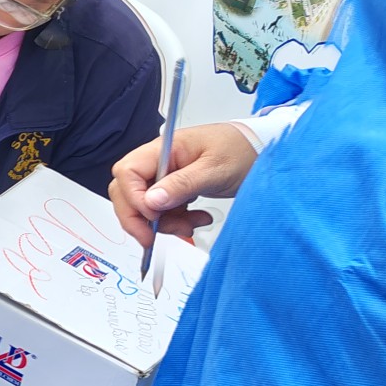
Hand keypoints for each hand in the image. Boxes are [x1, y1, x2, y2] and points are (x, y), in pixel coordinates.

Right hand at [110, 122, 258, 246]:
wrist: (259, 150)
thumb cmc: (241, 150)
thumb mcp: (215, 170)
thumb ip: (182, 185)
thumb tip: (151, 201)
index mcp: (163, 149)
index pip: (127, 172)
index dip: (133, 198)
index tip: (153, 217)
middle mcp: (158, 162)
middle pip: (126, 191)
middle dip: (140, 217)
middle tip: (155, 236)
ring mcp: (164, 175)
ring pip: (143, 205)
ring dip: (162, 223)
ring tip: (192, 225)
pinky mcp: (173, 188)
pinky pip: (161, 210)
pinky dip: (174, 221)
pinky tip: (195, 220)